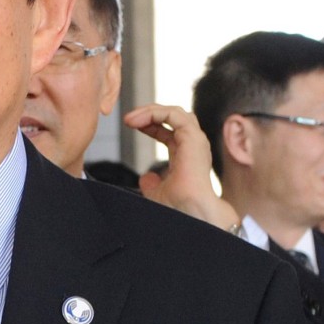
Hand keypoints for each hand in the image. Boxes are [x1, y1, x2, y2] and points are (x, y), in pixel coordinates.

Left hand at [123, 104, 238, 229]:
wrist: (190, 212)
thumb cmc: (178, 207)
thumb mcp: (157, 192)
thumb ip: (152, 184)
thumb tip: (146, 179)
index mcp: (186, 155)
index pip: (169, 129)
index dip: (150, 124)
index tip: (131, 125)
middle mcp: (193, 146)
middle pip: (173, 116)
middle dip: (150, 113)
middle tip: (129, 119)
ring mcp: (195, 141)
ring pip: (175, 112)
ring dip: (151, 111)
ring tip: (131, 119)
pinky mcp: (193, 138)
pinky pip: (174, 115)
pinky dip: (155, 113)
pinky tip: (139, 121)